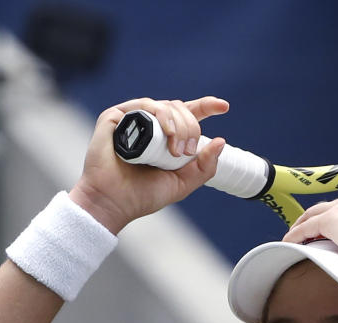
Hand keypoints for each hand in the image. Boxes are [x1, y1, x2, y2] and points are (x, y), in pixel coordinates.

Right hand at [69, 96, 228, 232]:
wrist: (113, 203)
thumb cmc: (142, 196)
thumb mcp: (182, 184)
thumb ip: (203, 167)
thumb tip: (221, 142)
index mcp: (165, 139)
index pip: (187, 115)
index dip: (205, 107)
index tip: (224, 107)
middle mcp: (150, 126)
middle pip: (179, 109)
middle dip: (190, 127)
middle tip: (187, 152)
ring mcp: (133, 120)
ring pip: (165, 105)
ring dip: (178, 124)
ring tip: (176, 150)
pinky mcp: (116, 117)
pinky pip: (143, 105)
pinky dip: (159, 114)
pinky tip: (165, 132)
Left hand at [281, 194, 337, 269]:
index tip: (333, 227)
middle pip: (329, 207)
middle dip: (316, 217)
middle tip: (307, 229)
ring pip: (315, 214)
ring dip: (303, 225)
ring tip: (295, 235)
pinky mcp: (332, 220)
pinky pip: (307, 227)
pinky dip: (296, 235)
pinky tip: (289, 242)